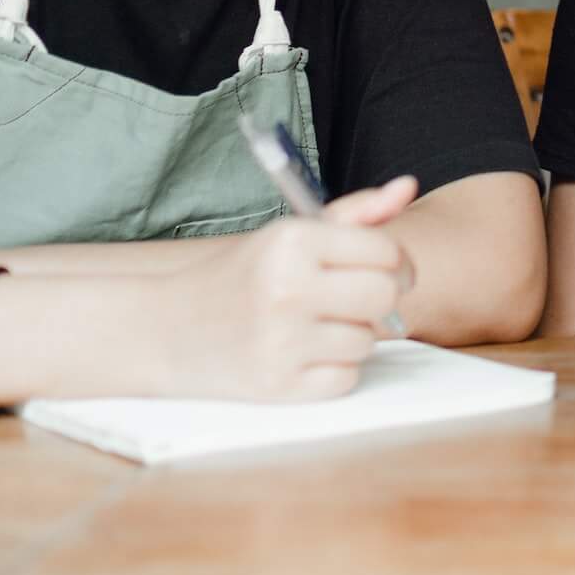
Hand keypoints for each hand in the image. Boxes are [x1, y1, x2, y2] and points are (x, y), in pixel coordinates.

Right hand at [159, 175, 420, 400]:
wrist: (167, 329)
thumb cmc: (242, 276)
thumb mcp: (291, 234)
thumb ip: (356, 214)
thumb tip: (407, 188)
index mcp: (293, 242)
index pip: (386, 253)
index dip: (398, 262)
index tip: (390, 269)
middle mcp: (288, 290)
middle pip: (384, 297)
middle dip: (381, 298)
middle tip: (359, 298)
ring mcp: (282, 342)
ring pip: (368, 341)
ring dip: (353, 335)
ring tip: (316, 325)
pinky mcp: (278, 387)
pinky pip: (345, 379)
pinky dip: (334, 370)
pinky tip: (304, 354)